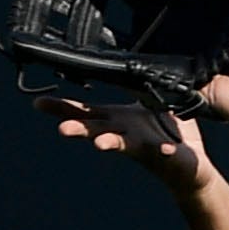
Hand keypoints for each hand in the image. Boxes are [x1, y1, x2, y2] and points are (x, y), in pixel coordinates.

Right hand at [37, 94, 206, 186]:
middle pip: (95, 129)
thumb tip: (128, 62)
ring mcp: (143, 146)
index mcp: (118, 119)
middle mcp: (124, 133)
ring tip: (99, 144)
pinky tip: (165, 149)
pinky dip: (163, 150)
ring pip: (122, 144)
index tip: (38, 104)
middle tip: (62, 128)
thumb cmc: (166, 134)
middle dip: (78, 127)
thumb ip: (138, 84)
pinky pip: (164, 152)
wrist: (190, 167)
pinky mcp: (165, 156)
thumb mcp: (149, 102)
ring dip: (110, 143)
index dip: (61, 107)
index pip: (85, 111)